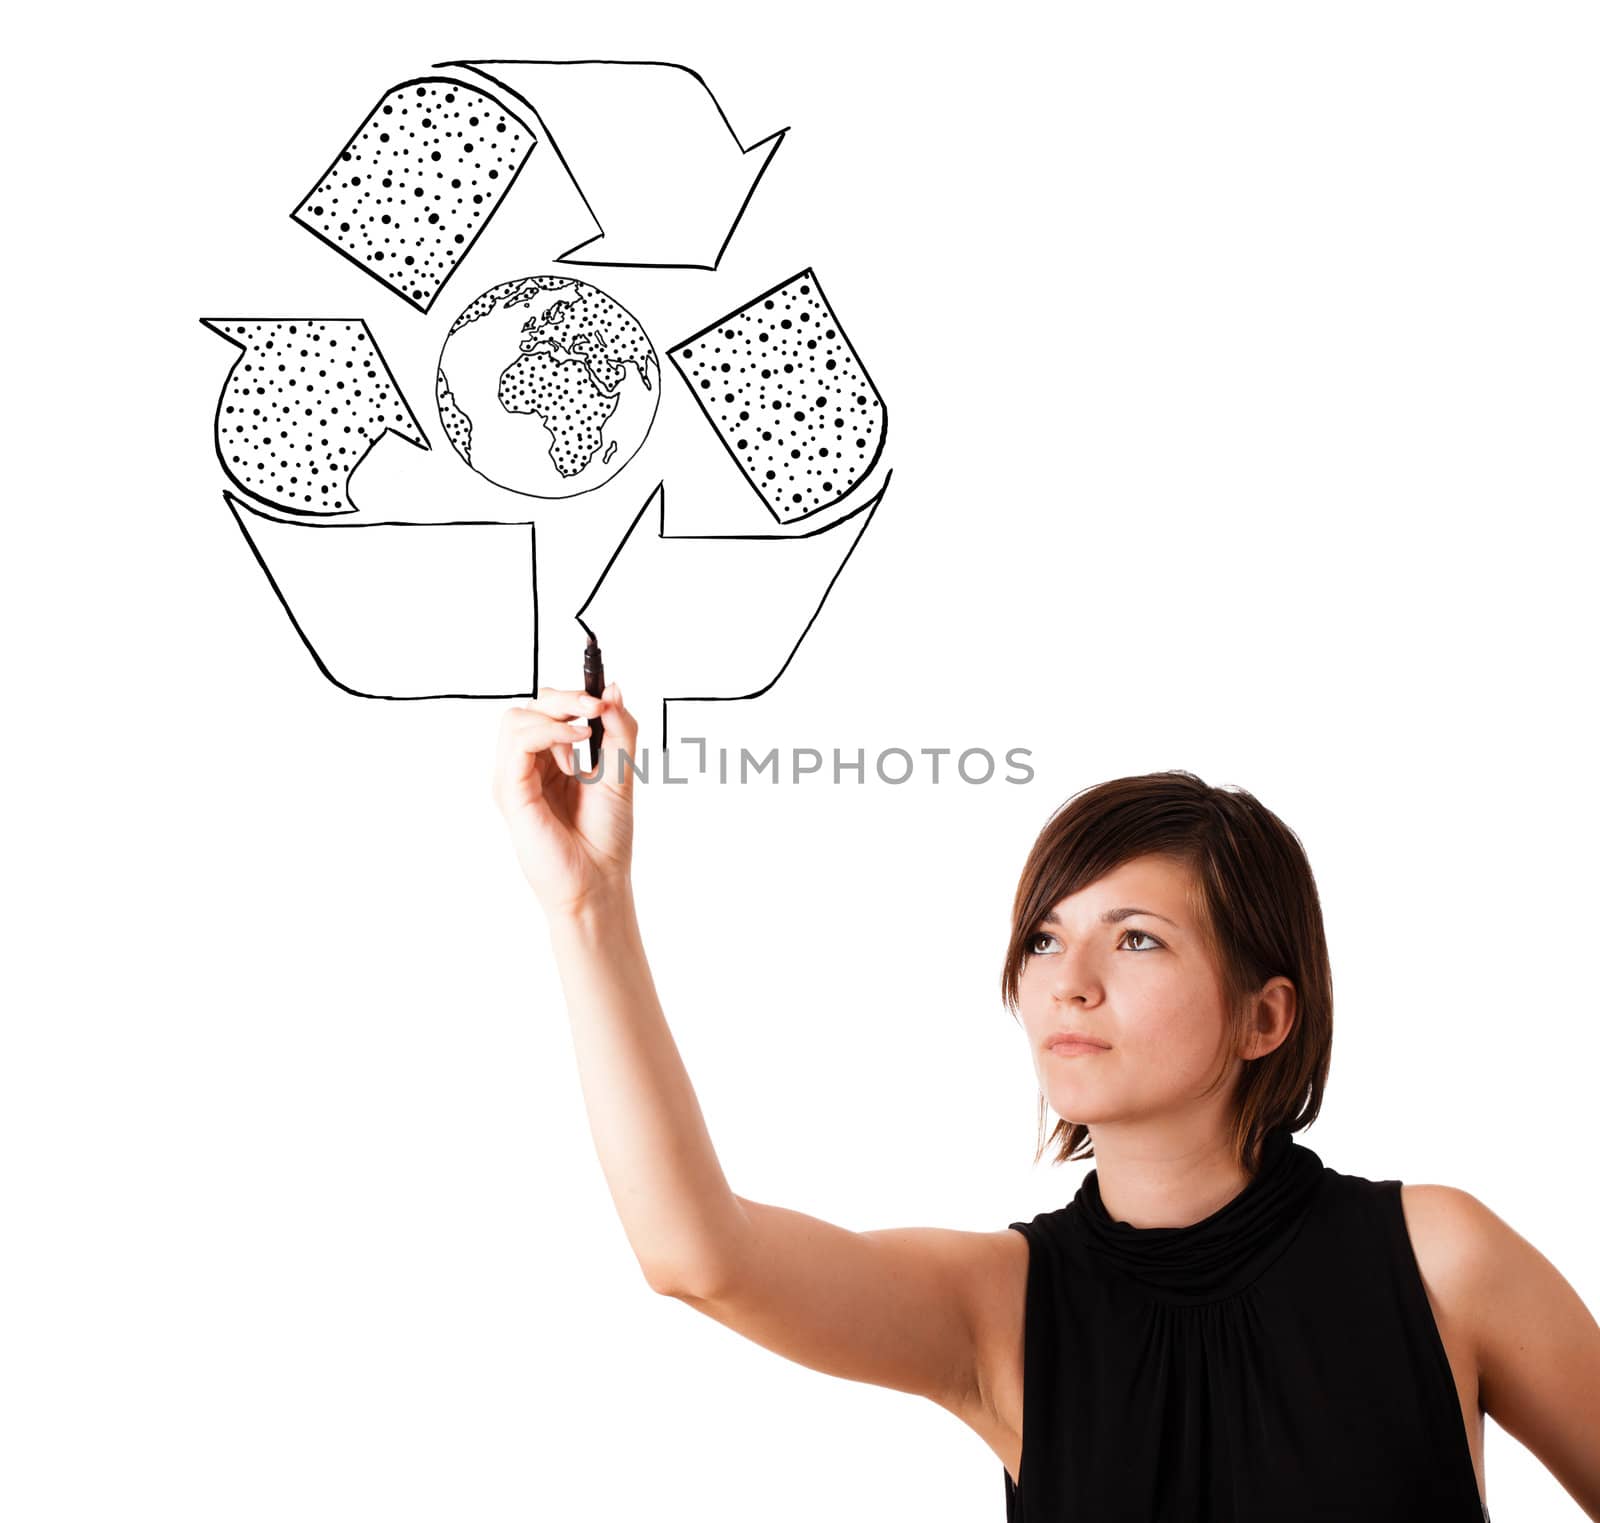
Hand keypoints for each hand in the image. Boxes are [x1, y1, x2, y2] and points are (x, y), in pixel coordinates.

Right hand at [491, 682, 639, 916]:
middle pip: (529, 708)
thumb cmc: (606, 836)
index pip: (548, 711)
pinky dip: (547, 733)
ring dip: (555, 715)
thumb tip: (611, 688)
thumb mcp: (621, 771)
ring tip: (585, 736)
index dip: (573, 696)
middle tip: (595, 708)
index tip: (604, 698)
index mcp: (551, 761)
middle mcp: (528, 768)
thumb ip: (619, 730)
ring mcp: (516, 779)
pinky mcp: (511, 792)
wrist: (600, 881)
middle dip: (565, 699)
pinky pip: (517, 743)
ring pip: (515, 719)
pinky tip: (576, 746)